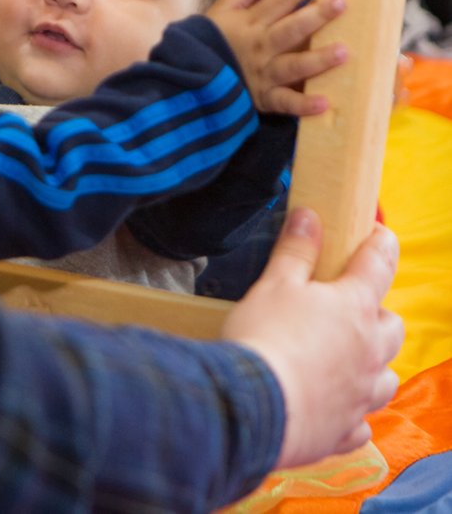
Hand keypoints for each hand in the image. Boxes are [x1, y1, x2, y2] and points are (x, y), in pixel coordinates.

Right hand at [206, 0, 346, 115]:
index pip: (280, 0)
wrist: (188, 77)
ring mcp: (264, 74)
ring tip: (343, 52)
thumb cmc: (207, 42)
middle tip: (341, 3)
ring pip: (293, 65)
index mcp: (251, 23)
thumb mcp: (218, 11)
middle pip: (291, 29)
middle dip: (316, 16)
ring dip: (317, 59)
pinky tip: (324, 102)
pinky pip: (285, 102)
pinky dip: (303, 105)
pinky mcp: (264, 98)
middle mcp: (261, 47)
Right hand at [223, 207, 403, 468]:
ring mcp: (361, 394)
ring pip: (386, 377)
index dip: (380, 243)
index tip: (377, 233)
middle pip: (392, 326)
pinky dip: (352, 410)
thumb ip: (296, 250)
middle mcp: (369, 351)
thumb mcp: (274, 283)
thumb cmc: (265, 338)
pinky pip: (361, 421)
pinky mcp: (344, 429)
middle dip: (377, 313)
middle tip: (348, 306)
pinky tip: (333, 404)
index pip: (378, 264)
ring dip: (373, 365)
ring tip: (347, 358)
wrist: (255, 407)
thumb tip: (309, 217)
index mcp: (354, 307)